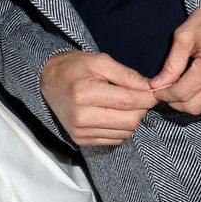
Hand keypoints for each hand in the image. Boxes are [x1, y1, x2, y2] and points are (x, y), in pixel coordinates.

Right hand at [40, 51, 157, 145]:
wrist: (47, 81)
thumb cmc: (73, 67)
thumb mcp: (99, 61)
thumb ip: (126, 75)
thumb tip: (150, 87)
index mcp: (84, 93)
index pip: (128, 101)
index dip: (147, 97)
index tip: (153, 91)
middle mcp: (81, 116)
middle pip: (130, 121)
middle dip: (141, 109)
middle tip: (139, 96)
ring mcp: (80, 131)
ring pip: (125, 132)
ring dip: (132, 119)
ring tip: (124, 103)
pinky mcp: (81, 140)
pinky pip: (115, 140)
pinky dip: (122, 128)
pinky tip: (114, 114)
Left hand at [150, 3, 200, 115]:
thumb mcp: (184, 37)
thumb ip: (171, 65)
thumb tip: (156, 85)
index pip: (181, 94)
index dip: (164, 94)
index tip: (156, 89)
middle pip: (195, 107)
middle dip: (176, 101)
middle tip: (166, 90)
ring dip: (192, 101)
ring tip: (182, 85)